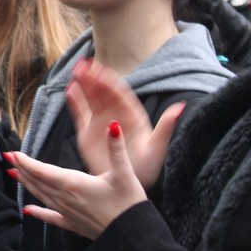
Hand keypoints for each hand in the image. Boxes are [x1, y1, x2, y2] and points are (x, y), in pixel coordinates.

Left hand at [8, 119, 147, 239]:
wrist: (133, 237)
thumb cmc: (129, 205)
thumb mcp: (125, 173)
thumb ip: (116, 148)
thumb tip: (112, 125)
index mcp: (74, 184)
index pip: (42, 170)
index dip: (25, 161)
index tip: (12, 153)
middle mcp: (65, 198)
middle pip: (37, 181)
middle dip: (21, 168)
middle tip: (7, 158)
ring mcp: (67, 213)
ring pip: (40, 196)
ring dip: (26, 184)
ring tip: (13, 174)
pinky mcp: (73, 225)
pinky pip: (50, 218)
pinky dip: (37, 213)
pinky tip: (27, 211)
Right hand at [66, 59, 182, 189]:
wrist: (127, 185)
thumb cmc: (147, 169)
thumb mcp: (158, 147)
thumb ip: (166, 126)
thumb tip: (180, 107)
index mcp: (132, 116)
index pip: (119, 93)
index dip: (109, 80)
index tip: (99, 70)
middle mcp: (116, 115)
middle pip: (103, 92)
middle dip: (93, 78)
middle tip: (83, 65)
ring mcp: (101, 123)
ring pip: (91, 99)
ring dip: (83, 85)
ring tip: (75, 71)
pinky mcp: (88, 133)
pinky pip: (80, 114)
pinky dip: (75, 102)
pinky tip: (70, 90)